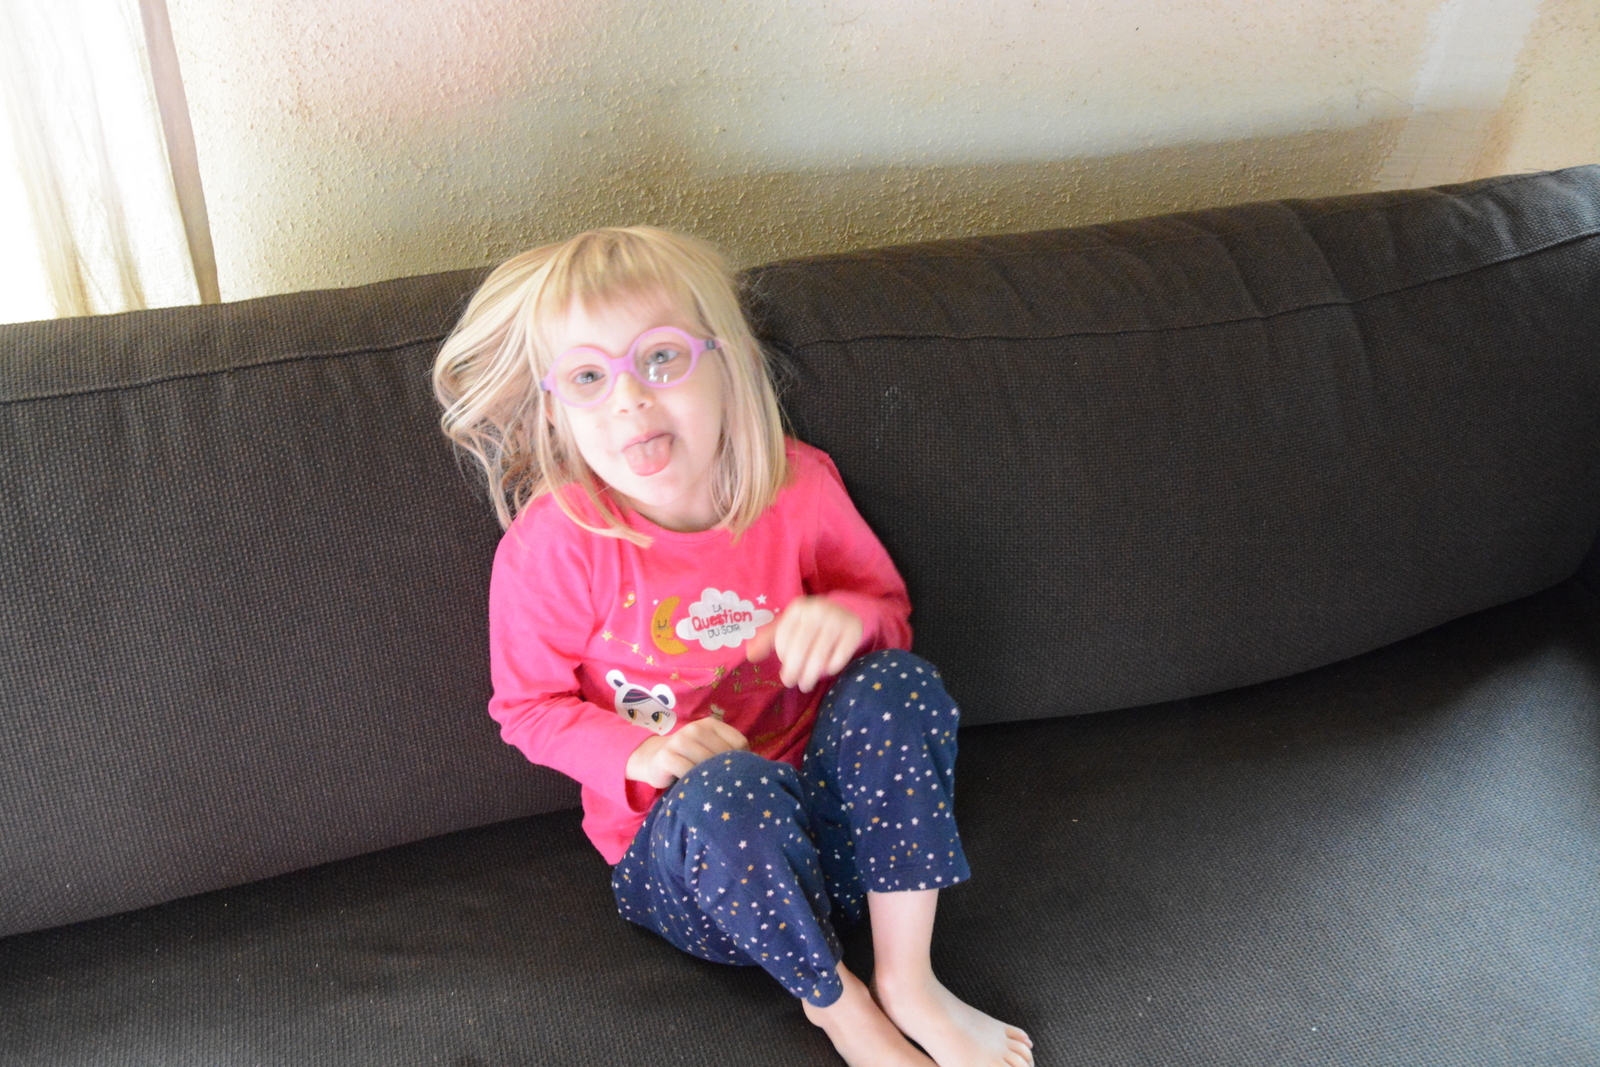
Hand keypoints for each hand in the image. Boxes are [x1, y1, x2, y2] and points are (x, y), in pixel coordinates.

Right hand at [625, 717, 748, 788]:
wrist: (655, 760)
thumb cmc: (690, 757)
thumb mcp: (710, 748)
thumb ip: (729, 752)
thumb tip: (758, 767)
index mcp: (710, 724)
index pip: (739, 743)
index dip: (742, 761)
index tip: (737, 774)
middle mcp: (695, 729)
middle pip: (723, 755)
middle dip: (727, 773)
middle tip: (726, 788)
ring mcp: (679, 741)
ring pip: (707, 764)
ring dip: (712, 780)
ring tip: (713, 791)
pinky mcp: (666, 757)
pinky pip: (688, 773)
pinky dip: (695, 784)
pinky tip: (697, 790)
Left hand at [744, 596, 863, 692]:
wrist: (846, 611)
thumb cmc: (810, 622)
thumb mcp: (789, 624)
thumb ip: (768, 639)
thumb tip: (751, 656)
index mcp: (798, 607)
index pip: (783, 638)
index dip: (782, 657)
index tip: (784, 671)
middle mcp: (817, 610)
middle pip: (799, 649)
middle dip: (793, 671)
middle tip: (792, 684)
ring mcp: (836, 619)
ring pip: (818, 656)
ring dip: (810, 676)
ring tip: (806, 685)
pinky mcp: (852, 630)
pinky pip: (838, 657)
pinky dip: (831, 668)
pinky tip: (826, 671)